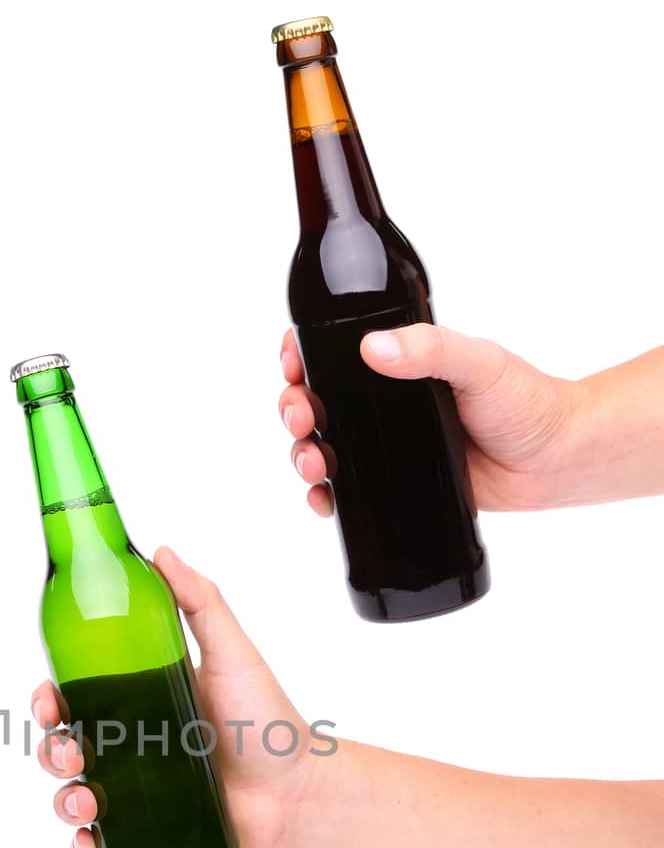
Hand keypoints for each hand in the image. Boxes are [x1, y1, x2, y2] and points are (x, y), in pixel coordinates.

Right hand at [31, 546, 318, 847]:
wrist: (300, 791)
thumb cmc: (267, 720)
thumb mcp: (231, 653)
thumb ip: (201, 602)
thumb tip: (161, 551)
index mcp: (140, 698)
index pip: (76, 693)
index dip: (51, 697)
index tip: (49, 699)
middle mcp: (132, 744)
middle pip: (65, 744)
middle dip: (51, 748)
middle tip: (70, 751)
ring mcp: (138, 792)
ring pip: (73, 794)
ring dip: (63, 798)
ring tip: (85, 801)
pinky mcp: (150, 835)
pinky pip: (101, 843)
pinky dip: (85, 846)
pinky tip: (91, 842)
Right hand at [279, 324, 585, 513]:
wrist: (555, 460)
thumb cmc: (526, 401)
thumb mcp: (478, 362)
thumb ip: (429, 350)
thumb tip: (372, 348)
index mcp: (397, 362)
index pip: (331, 351)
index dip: (301, 356)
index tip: (292, 364)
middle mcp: (384, 401)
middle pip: (315, 400)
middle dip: (294, 410)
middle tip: (303, 420)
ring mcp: (387, 445)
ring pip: (322, 447)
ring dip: (303, 454)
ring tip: (314, 464)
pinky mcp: (394, 485)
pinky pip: (345, 492)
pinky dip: (323, 497)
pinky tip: (321, 500)